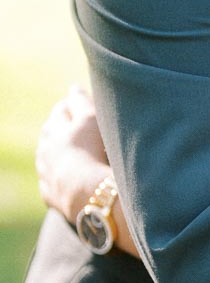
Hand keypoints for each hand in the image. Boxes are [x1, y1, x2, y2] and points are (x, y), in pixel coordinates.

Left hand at [36, 86, 110, 223]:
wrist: (88, 193)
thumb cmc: (92, 151)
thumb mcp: (91, 118)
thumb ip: (81, 101)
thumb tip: (73, 88)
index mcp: (53, 128)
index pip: (63, 109)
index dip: (74, 105)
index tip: (85, 105)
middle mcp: (45, 149)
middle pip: (53, 133)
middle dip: (64, 128)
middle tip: (82, 129)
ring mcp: (45, 172)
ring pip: (50, 158)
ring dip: (61, 154)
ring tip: (78, 154)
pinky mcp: (50, 194)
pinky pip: (53, 181)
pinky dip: (61, 177)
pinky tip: (72, 178)